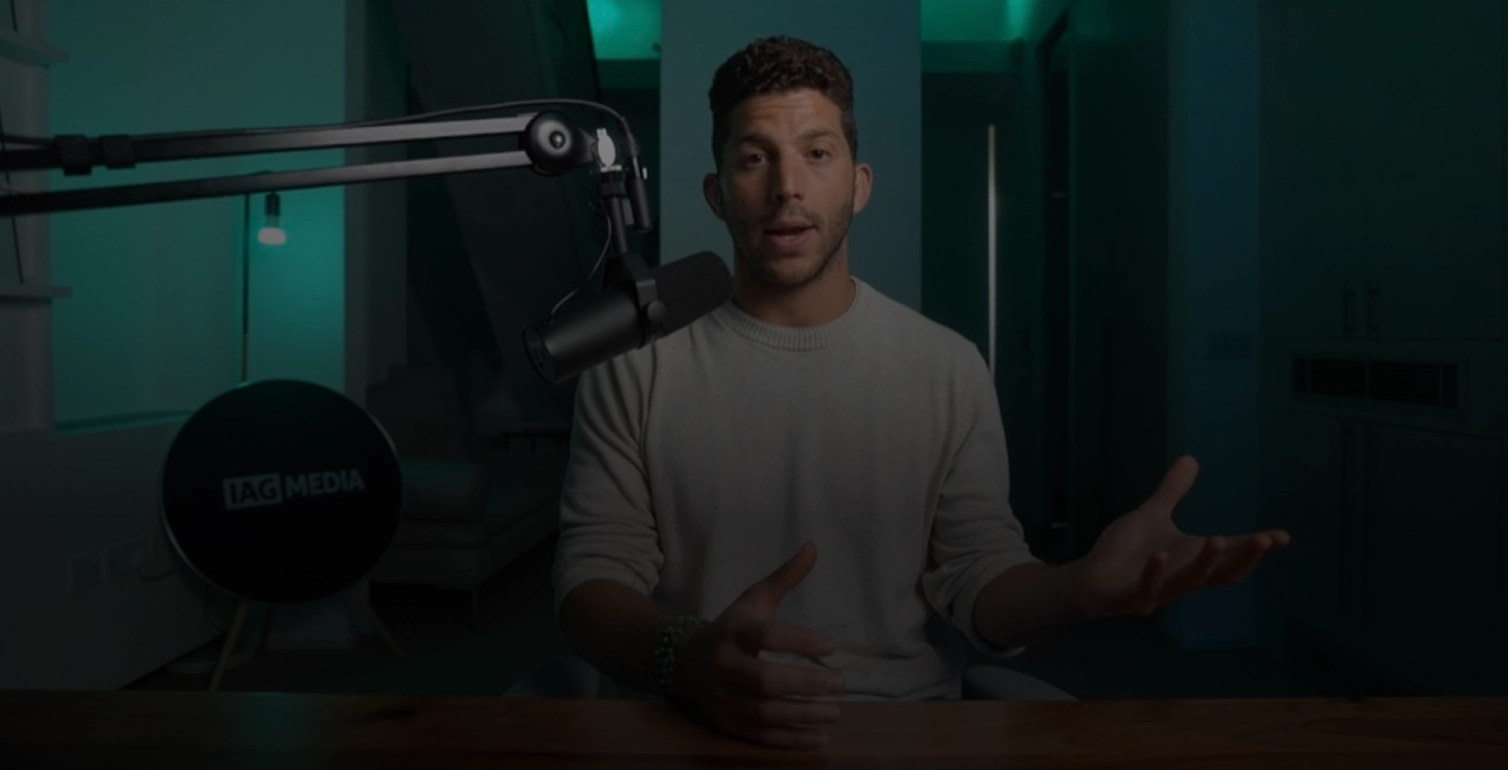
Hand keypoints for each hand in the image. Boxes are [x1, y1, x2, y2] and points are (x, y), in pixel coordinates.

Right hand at [674, 542, 846, 750]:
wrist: (683, 661)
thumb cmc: (731, 628)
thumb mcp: (753, 600)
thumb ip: (784, 577)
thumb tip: (814, 547)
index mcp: (734, 631)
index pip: (767, 636)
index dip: (799, 640)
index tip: (832, 646)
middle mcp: (725, 666)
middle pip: (765, 680)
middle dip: (805, 684)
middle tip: (840, 683)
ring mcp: (723, 698)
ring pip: (764, 712)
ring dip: (803, 716)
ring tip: (836, 713)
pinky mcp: (726, 722)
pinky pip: (760, 735)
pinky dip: (790, 740)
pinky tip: (820, 738)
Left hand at [1076, 455, 1291, 617]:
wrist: (1089, 579)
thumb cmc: (1125, 551)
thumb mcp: (1152, 515)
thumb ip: (1172, 491)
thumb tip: (1190, 458)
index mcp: (1192, 558)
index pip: (1231, 554)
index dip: (1256, 547)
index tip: (1281, 536)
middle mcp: (1183, 577)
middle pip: (1223, 573)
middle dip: (1245, 556)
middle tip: (1264, 539)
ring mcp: (1160, 592)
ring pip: (1191, 582)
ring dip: (1205, 563)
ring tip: (1217, 538)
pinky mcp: (1133, 600)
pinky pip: (1148, 591)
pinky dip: (1155, 574)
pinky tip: (1160, 555)